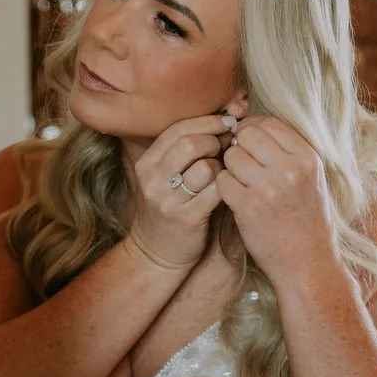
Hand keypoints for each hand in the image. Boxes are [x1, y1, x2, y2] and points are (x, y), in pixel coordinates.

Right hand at [125, 104, 243, 271]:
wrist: (155, 254)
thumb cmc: (168, 209)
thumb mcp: (163, 177)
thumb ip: (183, 152)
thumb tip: (223, 121)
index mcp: (147, 164)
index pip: (177, 129)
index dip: (207, 121)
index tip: (227, 122)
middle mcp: (153, 180)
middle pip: (190, 144)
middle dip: (216, 140)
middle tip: (230, 144)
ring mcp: (168, 201)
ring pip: (205, 167)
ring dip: (223, 164)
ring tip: (227, 169)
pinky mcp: (186, 219)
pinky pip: (216, 192)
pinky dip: (228, 184)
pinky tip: (230, 186)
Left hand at [216, 115, 336, 288]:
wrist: (307, 262)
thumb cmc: (306, 218)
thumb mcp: (311, 177)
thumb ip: (287, 151)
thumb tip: (250, 126)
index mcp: (307, 157)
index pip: (269, 123)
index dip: (253, 128)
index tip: (248, 141)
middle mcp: (289, 169)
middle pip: (246, 136)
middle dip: (238, 146)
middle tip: (242, 162)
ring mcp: (267, 188)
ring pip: (231, 157)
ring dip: (229, 167)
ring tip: (241, 182)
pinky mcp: (246, 207)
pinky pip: (221, 181)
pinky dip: (224, 187)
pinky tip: (235, 198)